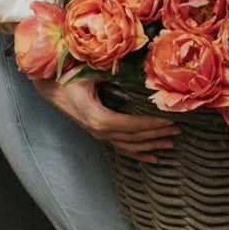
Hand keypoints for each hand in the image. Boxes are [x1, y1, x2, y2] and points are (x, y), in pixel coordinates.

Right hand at [36, 72, 179, 163]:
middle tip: (179, 129)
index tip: (170, 121)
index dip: (151, 124)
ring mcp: (98, 134)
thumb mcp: (91, 71)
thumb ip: (112, 72)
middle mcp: (99, 130)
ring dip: (151, 145)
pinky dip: (138, 153)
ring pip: (129, 146)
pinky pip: (121, 147)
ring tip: (171, 143)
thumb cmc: (69, 76)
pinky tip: (153, 158)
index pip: (131, 125)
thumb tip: (139, 70)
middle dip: (157, 134)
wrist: (49, 86)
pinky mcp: (99, 133)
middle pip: (134, 137)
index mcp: (98, 117)